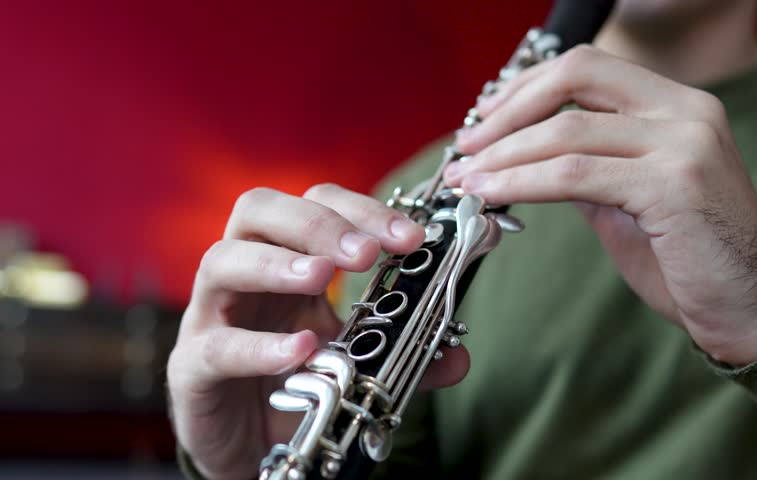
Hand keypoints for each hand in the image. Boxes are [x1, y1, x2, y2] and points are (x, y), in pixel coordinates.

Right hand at [167, 185, 469, 479]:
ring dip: (276, 264)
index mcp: (289, 260)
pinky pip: (214, 347)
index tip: (411, 237)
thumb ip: (403, 355)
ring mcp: (211, 318)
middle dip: (316, 223)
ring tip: (322, 277)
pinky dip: (258, 345)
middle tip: (365, 253)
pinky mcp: (192, 368)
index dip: (361, 210)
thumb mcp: (356, 362)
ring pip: (221, 262)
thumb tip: (456, 357)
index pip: (316, 205)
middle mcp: (246, 276)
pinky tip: (300, 350)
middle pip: (259, 211)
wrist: (251, 445)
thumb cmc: (298, 384)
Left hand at [445, 45, 756, 366]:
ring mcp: (685, 143)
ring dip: (504, 155)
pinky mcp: (674, 185)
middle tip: (466, 145)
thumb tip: (527, 157)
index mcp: (677, 106)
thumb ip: (589, 168)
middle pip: (576, 76)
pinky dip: (522, 183)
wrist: (752, 312)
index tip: (486, 118)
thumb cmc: (690, 260)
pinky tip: (491, 195)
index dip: (527, 88)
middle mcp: (686, 111)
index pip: (588, 68)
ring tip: (466, 179)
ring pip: (567, 131)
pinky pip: (575, 175)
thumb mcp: (630, 201)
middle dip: (508, 110)